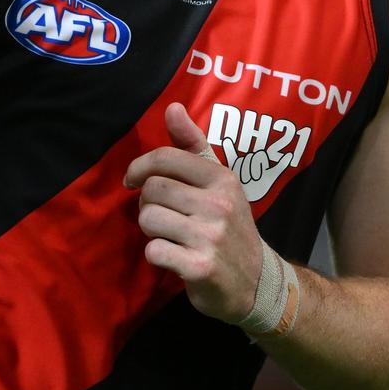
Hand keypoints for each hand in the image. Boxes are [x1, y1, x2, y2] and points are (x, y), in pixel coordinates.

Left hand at [124, 102, 262, 323]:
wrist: (256, 282)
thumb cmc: (230, 225)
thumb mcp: (219, 181)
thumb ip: (193, 144)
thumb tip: (172, 107)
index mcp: (222, 178)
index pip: (166, 158)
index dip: (140, 166)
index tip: (132, 179)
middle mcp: (219, 203)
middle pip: (152, 189)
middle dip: (147, 202)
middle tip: (160, 213)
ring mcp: (211, 236)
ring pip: (149, 218)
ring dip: (150, 229)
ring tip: (168, 234)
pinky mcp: (200, 267)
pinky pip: (154, 251)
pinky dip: (157, 255)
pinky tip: (173, 256)